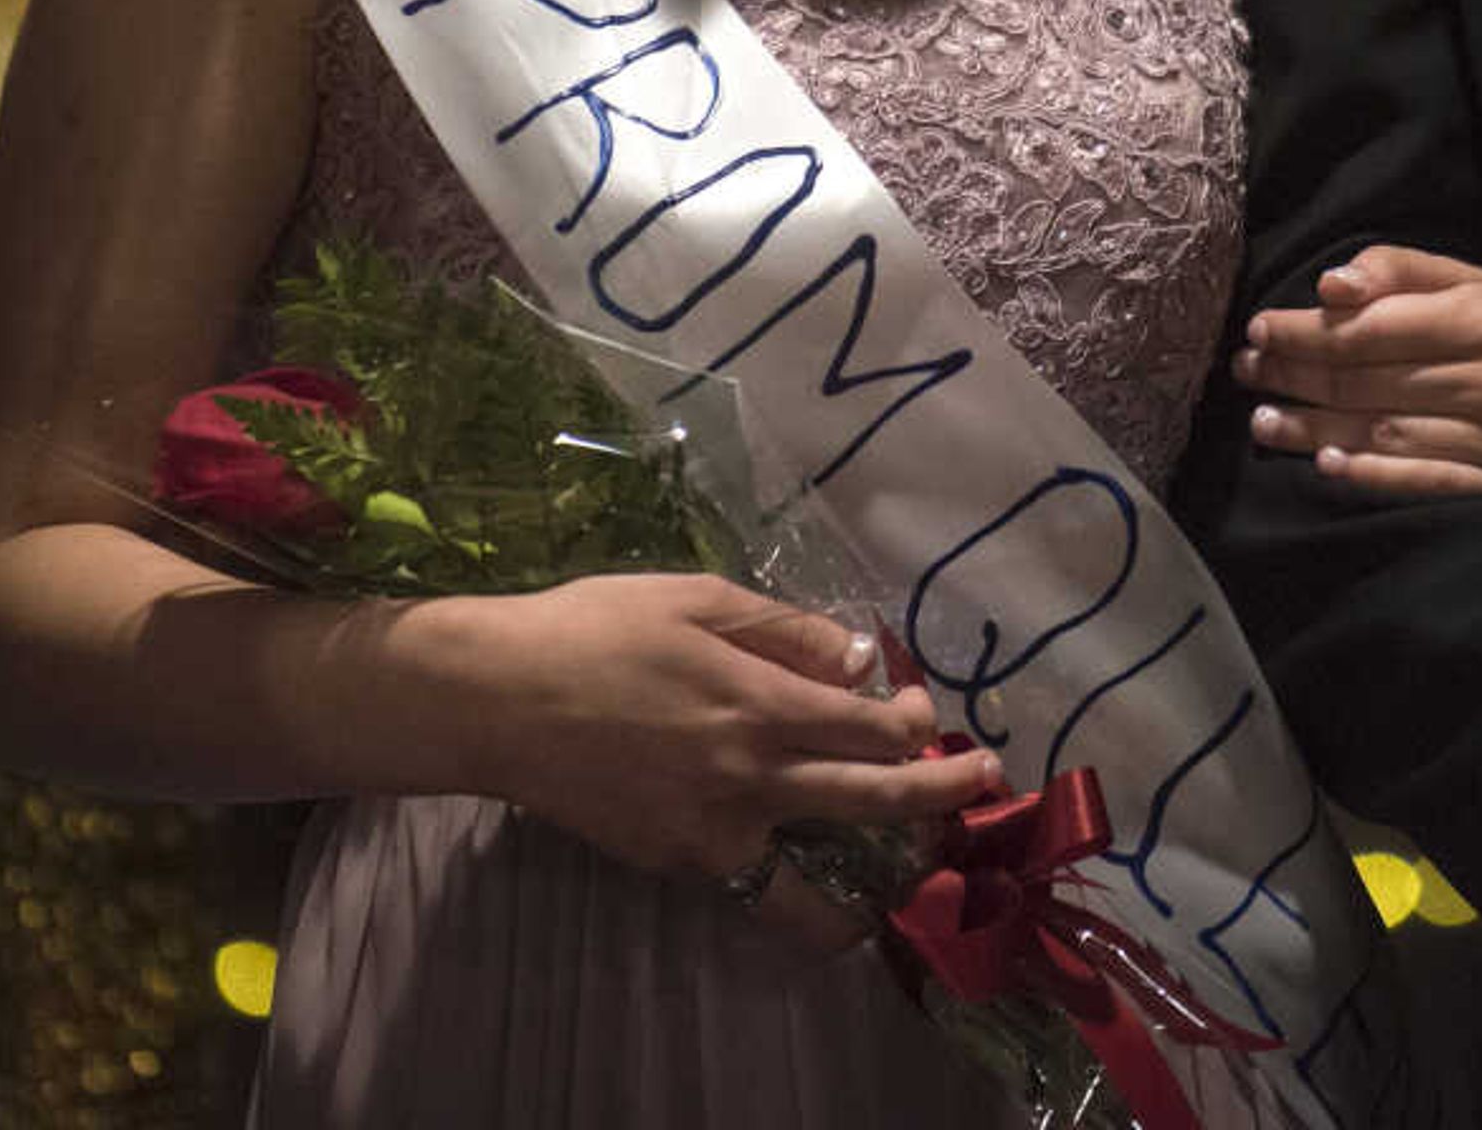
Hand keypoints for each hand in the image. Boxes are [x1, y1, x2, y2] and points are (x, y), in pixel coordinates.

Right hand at [432, 572, 1000, 920]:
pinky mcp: (677, 864)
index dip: (917, 724)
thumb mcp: (699, 599)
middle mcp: (749, 779)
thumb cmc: (597, 630)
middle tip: (984, 783)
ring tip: (914, 856)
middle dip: (942, 795)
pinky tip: (819, 863)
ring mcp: (713, 834)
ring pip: (818, 876)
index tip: (926, 712)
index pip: (874, 730)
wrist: (497, 701)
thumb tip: (862, 661)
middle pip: (874, 801)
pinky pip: (756, 883)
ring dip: (878, 870)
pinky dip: (798, 883)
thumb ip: (788, 633)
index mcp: (760, 705)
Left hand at [1234, 244, 1481, 498]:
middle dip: (1296, 374)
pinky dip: (1370, 477)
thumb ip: (1400, 271)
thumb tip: (1330, 286)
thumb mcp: (1468, 282)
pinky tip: (1325, 468)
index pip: (1373, 326)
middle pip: (1369, 380)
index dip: (1307, 328)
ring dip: (1313, 429)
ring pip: (1384, 432)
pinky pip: (1422, 483)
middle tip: (1246, 371)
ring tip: (1262, 421)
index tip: (1258, 328)